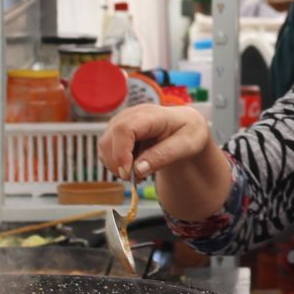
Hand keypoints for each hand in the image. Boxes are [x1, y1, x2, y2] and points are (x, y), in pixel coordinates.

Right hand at [97, 105, 212, 179]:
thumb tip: (138, 169)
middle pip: (109, 139)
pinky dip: (115, 163)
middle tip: (136, 179)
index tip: (129, 173)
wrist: (186, 127)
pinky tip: (133, 166)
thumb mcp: (187, 146)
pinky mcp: (117, 131)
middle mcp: (132, 114)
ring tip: (138, 172)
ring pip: (104, 146)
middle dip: (118, 165)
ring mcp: (122, 122)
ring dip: (116, 166)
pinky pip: (106, 150)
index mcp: (152, 115)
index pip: (125, 129)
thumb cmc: (189, 133)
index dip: (121, 153)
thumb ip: (163, 156)